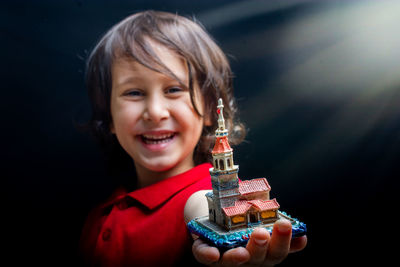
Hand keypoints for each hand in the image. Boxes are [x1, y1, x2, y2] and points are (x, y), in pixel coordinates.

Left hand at [192, 219, 306, 265]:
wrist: (215, 221)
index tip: (291, 227)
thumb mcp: (261, 218)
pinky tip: (212, 253)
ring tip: (242, 250)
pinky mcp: (206, 254)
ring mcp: (228, 258)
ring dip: (239, 255)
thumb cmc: (243, 222)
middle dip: (262, 245)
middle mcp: (249, 258)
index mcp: (265, 250)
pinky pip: (206, 257)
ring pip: (235, 259)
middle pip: (260, 258)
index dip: (286, 241)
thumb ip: (274, 220)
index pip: (279, 250)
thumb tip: (299, 228)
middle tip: (261, 233)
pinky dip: (209, 255)